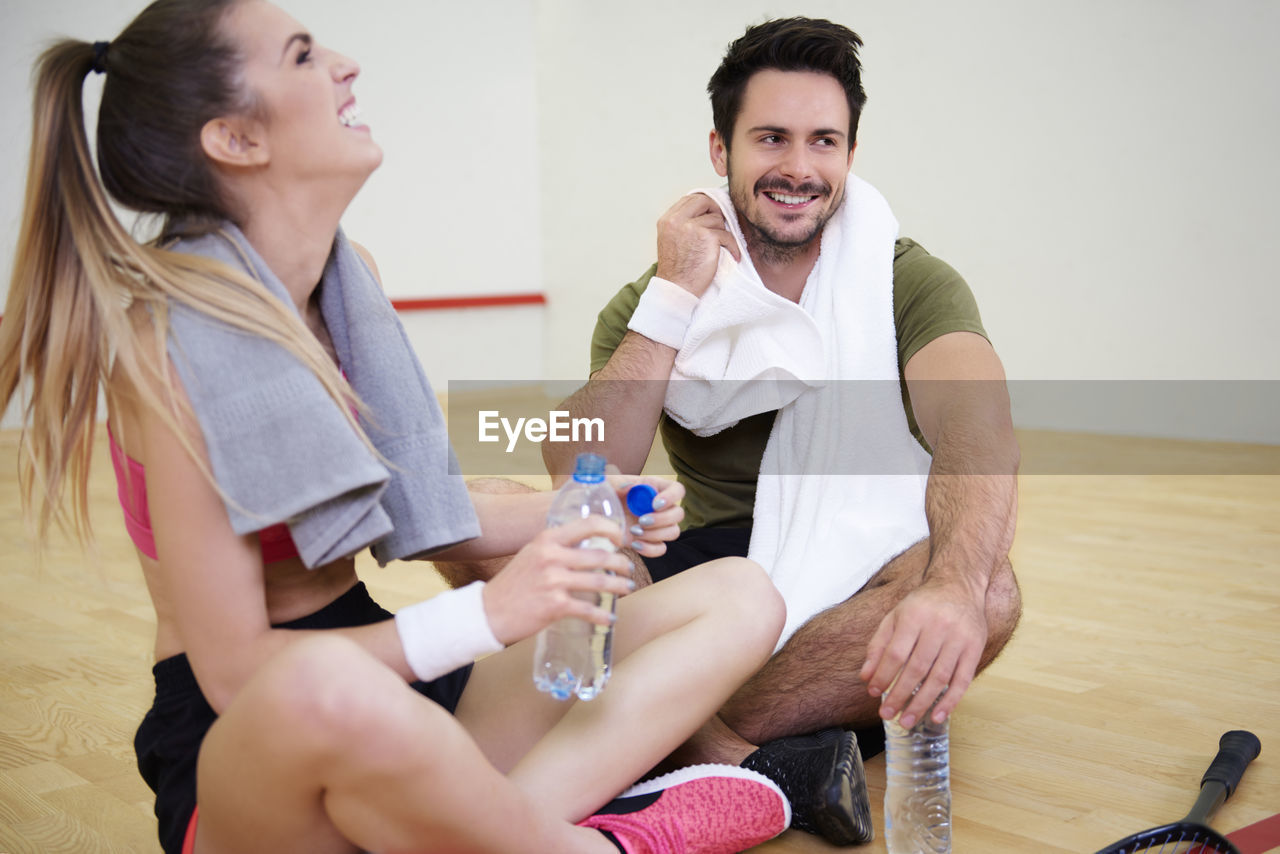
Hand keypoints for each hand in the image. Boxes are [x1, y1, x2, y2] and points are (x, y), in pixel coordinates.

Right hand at [482, 516, 635, 645]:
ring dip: (619, 586)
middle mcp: (552, 556)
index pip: (589, 524)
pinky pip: (589, 609)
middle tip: (627, 569)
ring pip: (600, 581)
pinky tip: (610, 618)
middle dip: (621, 564)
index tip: (621, 539)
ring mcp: (554, 581)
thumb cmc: (513, 584)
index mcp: (547, 539)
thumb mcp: (532, 554)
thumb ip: (556, 548)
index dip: (612, 530)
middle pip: (600, 555)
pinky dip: (603, 615)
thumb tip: (588, 546)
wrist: (488, 612)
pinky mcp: (555, 606)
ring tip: (626, 589)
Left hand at [610, 474, 684, 557]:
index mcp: (654, 487)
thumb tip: (630, 487)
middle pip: (678, 514)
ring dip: (655, 534)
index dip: (671, 497)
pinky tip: (635, 544)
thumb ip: (618, 483)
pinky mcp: (649, 541)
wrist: (594, 514)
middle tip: (641, 521)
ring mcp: (657, 525)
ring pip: (673, 532)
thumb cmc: (603, 493)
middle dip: (662, 519)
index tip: (654, 504)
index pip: (677, 490)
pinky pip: (661, 549)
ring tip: (634, 531)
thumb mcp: (607, 484)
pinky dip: (650, 549)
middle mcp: (660, 507)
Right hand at [655, 193, 741, 296]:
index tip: (711, 213)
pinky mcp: (707, 237)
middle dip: (715, 210)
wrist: (676, 289)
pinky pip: (727, 235)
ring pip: (717, 219)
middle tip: (720, 225)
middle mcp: (677, 221)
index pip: (689, 198)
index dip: (704, 203)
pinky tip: (733, 255)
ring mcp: (692, 227)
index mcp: (667, 220)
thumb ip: (682, 224)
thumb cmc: (676, 270)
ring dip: (722, 232)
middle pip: (704, 201)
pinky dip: (732, 246)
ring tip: (719, 247)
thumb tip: (703, 212)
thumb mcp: (671, 240)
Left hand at [860, 577, 987, 727]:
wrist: (959, 586)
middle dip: (900, 695)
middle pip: (917, 668)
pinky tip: (936, 716)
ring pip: (939, 678)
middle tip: (887, 714)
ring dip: (921, 703)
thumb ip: (878, 645)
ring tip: (906, 720)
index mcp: (914, 617)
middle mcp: (938, 627)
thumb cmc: (923, 605)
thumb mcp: (895, 617)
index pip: (896, 653)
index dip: (883, 675)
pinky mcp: (975, 649)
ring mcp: (959, 639)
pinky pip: (963, 680)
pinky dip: (950, 701)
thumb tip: (866, 676)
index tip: (873, 693)